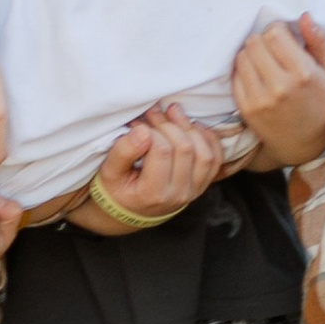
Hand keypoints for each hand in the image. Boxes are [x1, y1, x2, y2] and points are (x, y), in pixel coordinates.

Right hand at [72, 101, 224, 234]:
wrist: (131, 210)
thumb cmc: (117, 188)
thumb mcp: (109, 172)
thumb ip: (123, 151)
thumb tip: (143, 131)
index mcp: (153, 193)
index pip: (162, 150)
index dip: (152, 129)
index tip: (139, 123)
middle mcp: (178, 195)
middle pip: (185, 148)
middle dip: (169, 124)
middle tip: (153, 113)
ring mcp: (194, 191)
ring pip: (204, 153)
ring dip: (190, 128)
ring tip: (173, 114)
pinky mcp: (202, 185)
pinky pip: (215, 159)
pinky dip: (208, 139)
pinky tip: (192, 126)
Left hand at [232, 14, 324, 169]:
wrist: (305, 143)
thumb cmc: (320, 103)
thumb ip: (317, 42)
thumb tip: (304, 16)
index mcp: (303, 74)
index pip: (274, 34)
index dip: (277, 30)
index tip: (283, 38)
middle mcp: (280, 87)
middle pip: (254, 42)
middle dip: (263, 41)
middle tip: (273, 51)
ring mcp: (260, 100)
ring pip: (242, 57)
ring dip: (251, 55)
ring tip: (265, 63)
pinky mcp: (246, 109)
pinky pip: (235, 76)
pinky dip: (244, 72)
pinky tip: (258, 78)